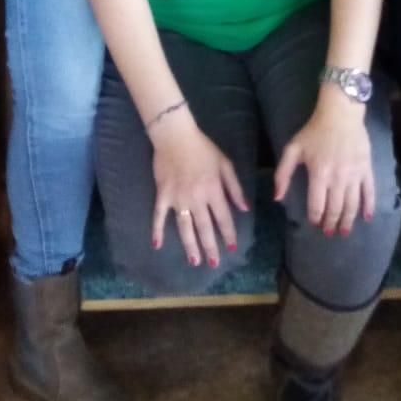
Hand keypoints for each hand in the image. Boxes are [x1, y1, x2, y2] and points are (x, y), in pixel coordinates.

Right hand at [150, 112, 248, 266]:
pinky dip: (157, 231)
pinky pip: (159, 216)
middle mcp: (196, 198)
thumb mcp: (225, 164)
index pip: (223, 218)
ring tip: (194, 261)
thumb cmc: (203, 148)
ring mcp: (178, 199)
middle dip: (211, 247)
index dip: (228, 234)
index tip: (232, 248)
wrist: (175, 136)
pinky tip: (157, 245)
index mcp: (213, 190)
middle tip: (214, 264)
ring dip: (190, 245)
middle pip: (205, 228)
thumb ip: (234, 187)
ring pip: (185, 227)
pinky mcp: (163, 195)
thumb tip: (244, 209)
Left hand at [273, 90, 374, 234]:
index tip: (314, 224)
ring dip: (347, 221)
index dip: (315, 218)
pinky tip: (367, 217)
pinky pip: (369, 192)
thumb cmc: (314, 130)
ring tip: (344, 231)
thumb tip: (277, 198)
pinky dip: (369, 206)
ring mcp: (354, 175)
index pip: (317, 205)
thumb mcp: (293, 148)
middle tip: (329, 232)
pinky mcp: (366, 169)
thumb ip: (282, 173)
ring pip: (351, 205)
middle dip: (331, 223)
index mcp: (318, 174)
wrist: (340, 112)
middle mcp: (337, 178)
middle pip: (335, 209)